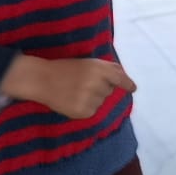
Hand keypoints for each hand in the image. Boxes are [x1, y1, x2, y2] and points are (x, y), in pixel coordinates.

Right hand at [1, 55, 135, 119]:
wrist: (42, 80)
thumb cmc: (65, 68)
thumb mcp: (87, 62)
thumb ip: (107, 68)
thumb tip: (123, 76)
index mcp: (98, 68)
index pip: (119, 78)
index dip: (127, 84)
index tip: (133, 89)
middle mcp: (96, 84)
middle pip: (109, 90)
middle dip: (101, 87)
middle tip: (83, 82)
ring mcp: (90, 99)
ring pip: (101, 101)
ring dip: (94, 98)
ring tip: (76, 91)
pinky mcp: (83, 112)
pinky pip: (93, 111)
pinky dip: (86, 107)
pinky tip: (74, 100)